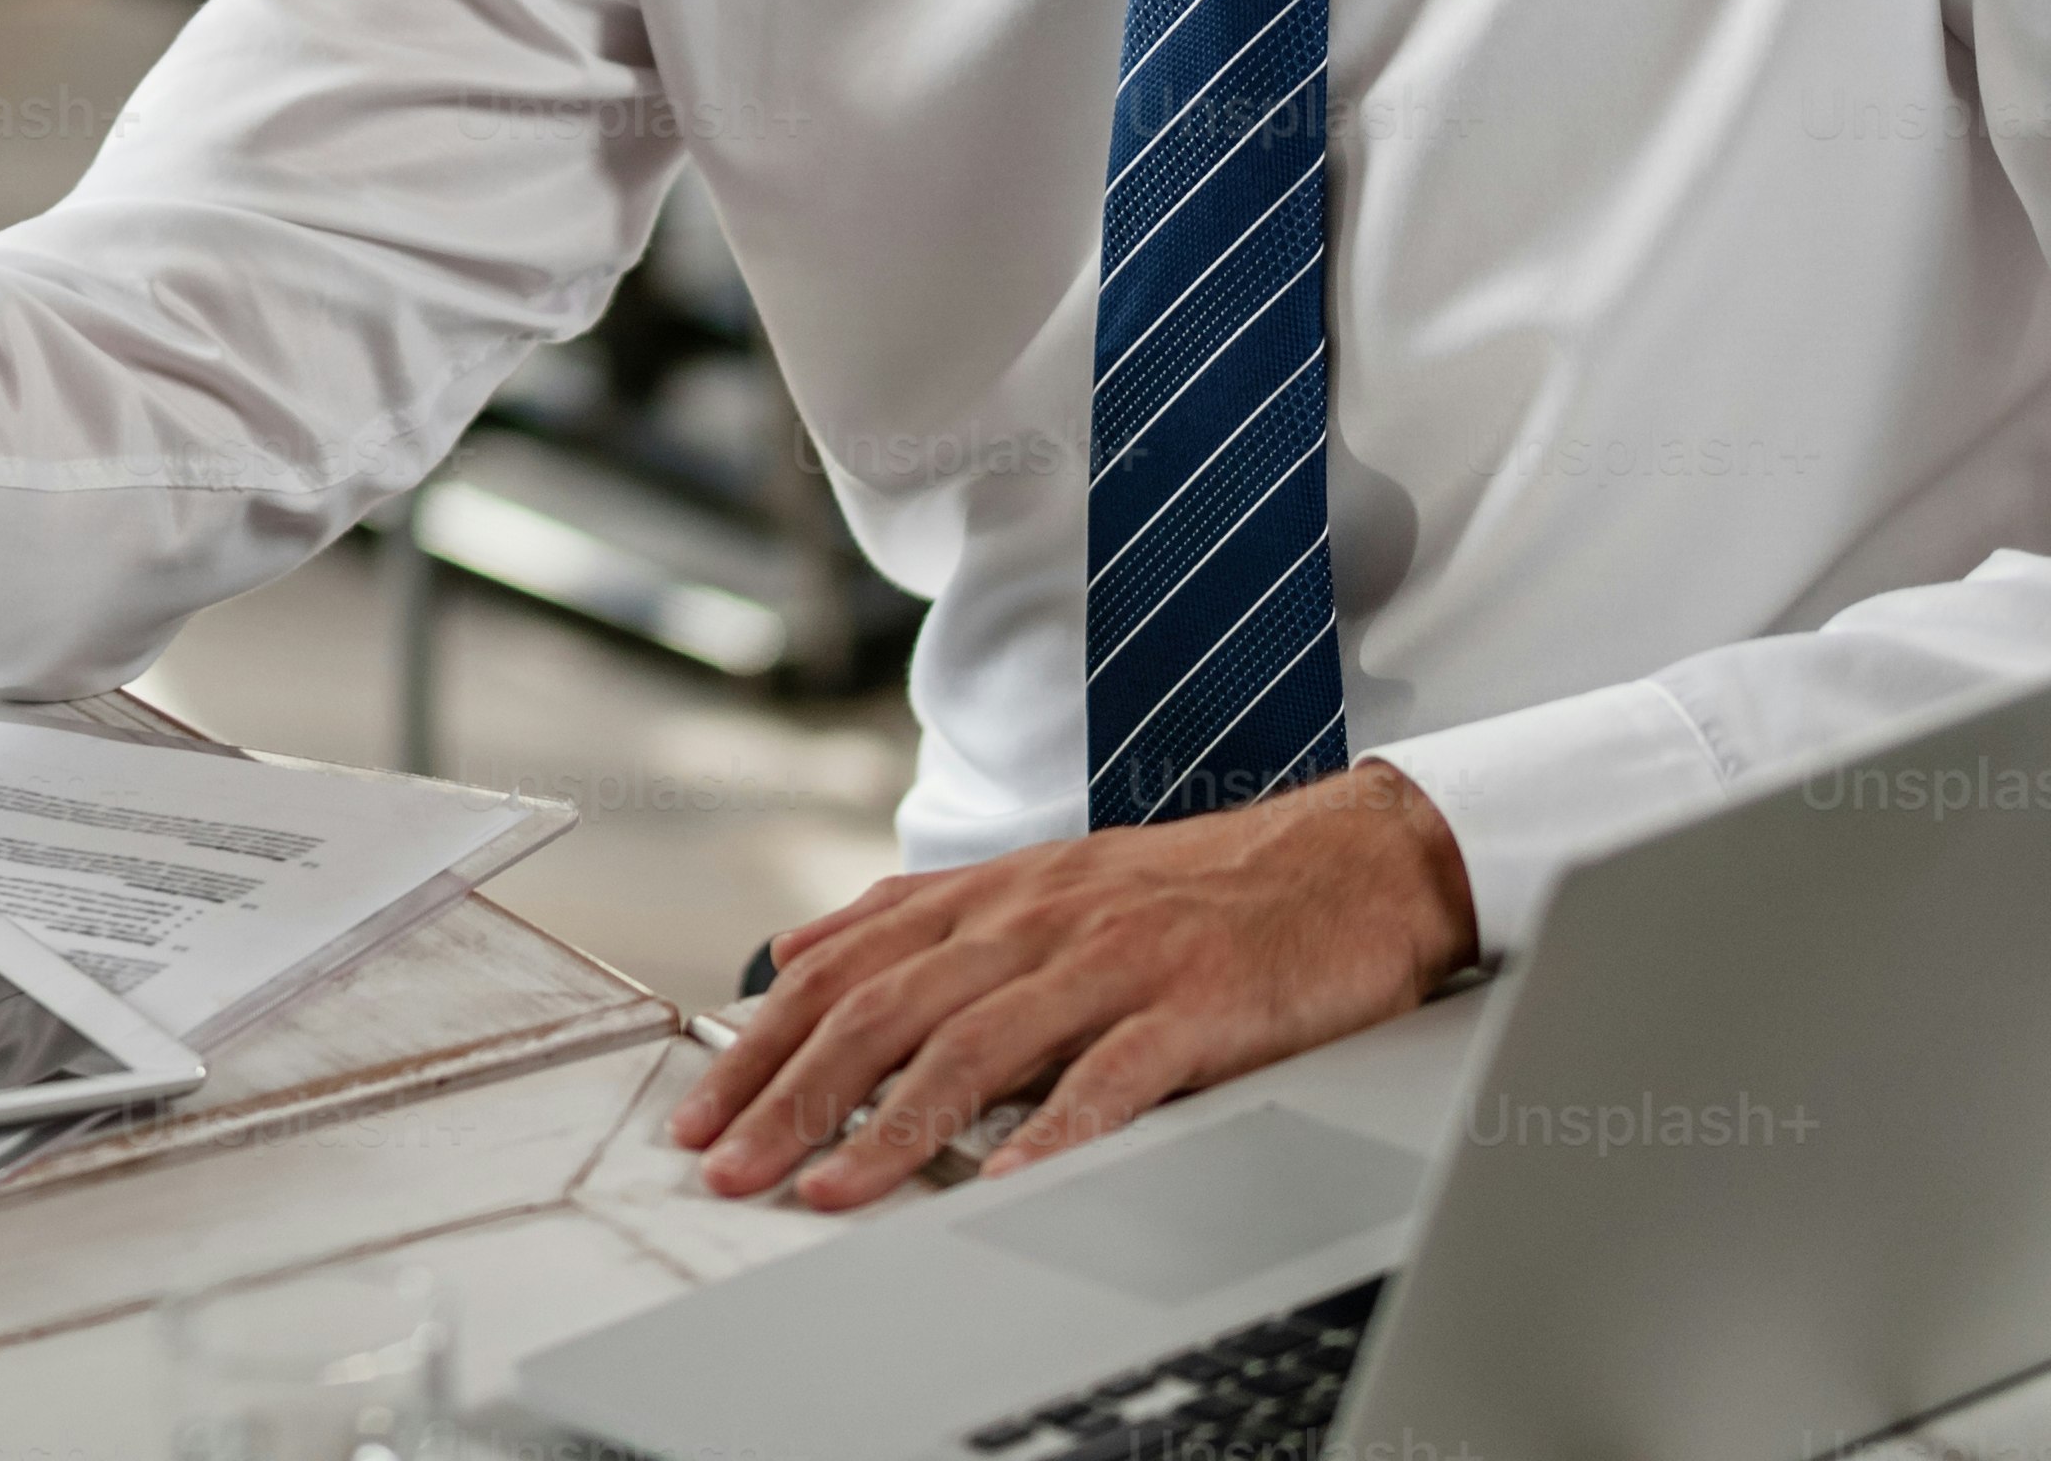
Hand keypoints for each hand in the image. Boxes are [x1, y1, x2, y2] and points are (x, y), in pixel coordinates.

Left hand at [664, 764, 1474, 1208]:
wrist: (1347, 859)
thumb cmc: (1190, 887)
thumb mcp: (1041, 881)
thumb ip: (920, 914)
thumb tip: (798, 948)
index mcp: (991, 896)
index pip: (842, 967)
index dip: (763, 1040)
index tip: (702, 1111)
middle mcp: (1035, 922)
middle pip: (885, 1010)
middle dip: (792, 1093)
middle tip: (728, 1166)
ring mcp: (1113, 962)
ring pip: (975, 1046)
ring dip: (890, 1127)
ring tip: (827, 1190)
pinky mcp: (1193, 1007)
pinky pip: (1109, 1077)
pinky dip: (1049, 1132)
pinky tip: (998, 1182)